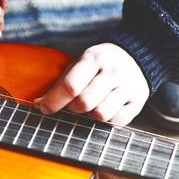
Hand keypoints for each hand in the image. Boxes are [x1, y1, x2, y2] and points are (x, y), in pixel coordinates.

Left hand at [34, 43, 149, 124]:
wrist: (135, 56)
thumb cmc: (99, 65)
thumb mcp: (79, 65)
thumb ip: (60, 84)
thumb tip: (40, 104)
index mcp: (94, 59)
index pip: (70, 85)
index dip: (54, 101)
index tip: (44, 109)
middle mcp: (113, 71)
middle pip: (84, 103)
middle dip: (72, 109)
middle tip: (73, 105)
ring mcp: (128, 86)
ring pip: (100, 114)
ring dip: (90, 116)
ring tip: (91, 106)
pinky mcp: (138, 101)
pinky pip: (116, 122)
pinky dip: (106, 121)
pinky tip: (106, 109)